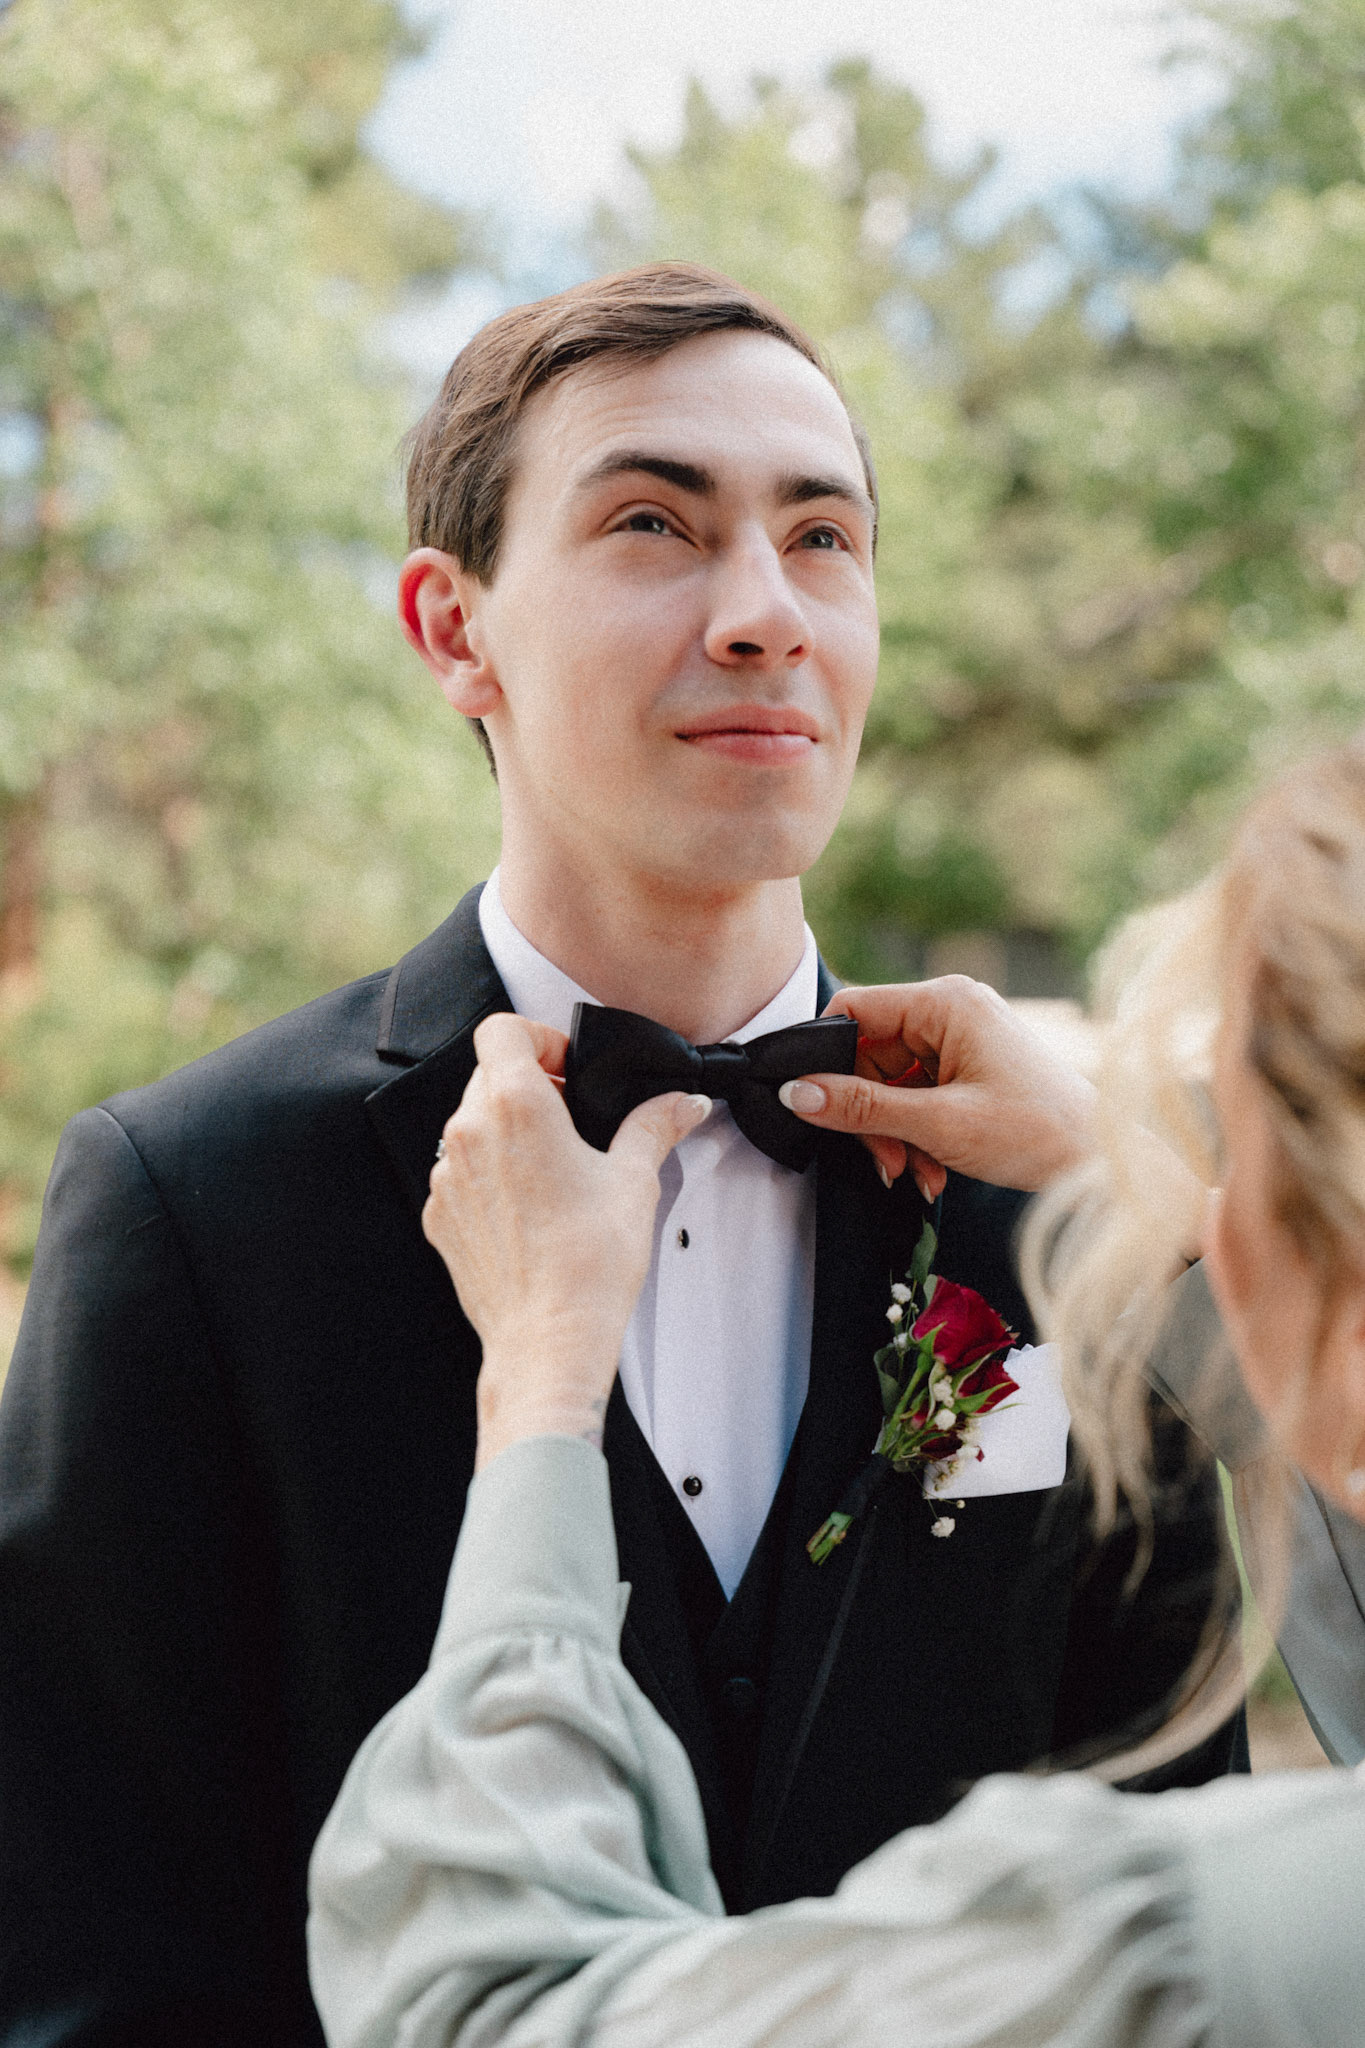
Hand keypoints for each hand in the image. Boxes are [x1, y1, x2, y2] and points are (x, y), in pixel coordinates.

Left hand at [422, 1012, 710, 1467]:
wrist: (548, 1341)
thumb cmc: (588, 1267)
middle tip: (573, 1119)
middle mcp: (470, 1134)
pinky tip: (531, 1207)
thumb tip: (681, 1104)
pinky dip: (489, 1174)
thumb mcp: (635, 1182)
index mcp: (517, 1107)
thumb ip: (655, 1126)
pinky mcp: (439, 1215)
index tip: (566, 1070)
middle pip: (488, 1075)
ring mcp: (447, 1176)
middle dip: (530, 1085)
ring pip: (470, 1123)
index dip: (538, 1038)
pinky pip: (459, 1171)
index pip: (501, 1029)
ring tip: (554, 1168)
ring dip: (507, 1130)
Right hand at [780, 976, 1099, 1196]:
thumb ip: (862, 1108)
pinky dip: (917, 1134)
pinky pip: (918, 1095)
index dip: (824, 1056)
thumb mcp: (939, 1123)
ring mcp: (962, 1039)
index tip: (811, 1102)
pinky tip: (933, 1169)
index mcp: (946, 1003)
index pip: (853, 1010)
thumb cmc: (1038, 1133)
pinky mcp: (969, 1068)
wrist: (1101, 1165)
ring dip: (894, 1133)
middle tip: (887, 1161)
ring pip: (890, 1083)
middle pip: (869, 1055)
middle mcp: (951, 1011)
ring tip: (916, 1171)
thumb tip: (796, 1093)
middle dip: (871, 1114)